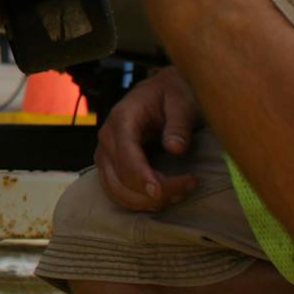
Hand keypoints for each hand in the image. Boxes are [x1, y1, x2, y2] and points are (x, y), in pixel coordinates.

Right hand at [94, 66, 203, 211]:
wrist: (163, 90)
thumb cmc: (174, 94)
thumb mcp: (182, 101)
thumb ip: (179, 124)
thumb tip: (175, 149)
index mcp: (122, 118)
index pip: (125, 154)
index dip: (141, 177)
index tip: (161, 191)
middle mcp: (108, 137)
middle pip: (119, 178)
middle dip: (151, 193)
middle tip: (187, 186)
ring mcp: (106, 154)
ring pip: (116, 191)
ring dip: (146, 201)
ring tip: (179, 193)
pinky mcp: (111, 166)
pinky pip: (117, 192)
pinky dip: (138, 202)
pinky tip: (164, 198)